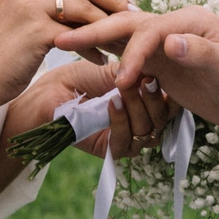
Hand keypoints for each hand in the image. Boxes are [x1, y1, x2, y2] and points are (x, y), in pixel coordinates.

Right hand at [0, 0, 131, 107]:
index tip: (122, 1)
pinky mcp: (36, 29)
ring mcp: (30, 3)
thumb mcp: (25, 13)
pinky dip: (93, 48)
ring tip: (120, 42)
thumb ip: (52, 0)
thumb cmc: (4, 51)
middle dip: (112, 1)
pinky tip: (101, 59)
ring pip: (84, 9)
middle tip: (133, 16)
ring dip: (106, 27)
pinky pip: (78, 35)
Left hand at [5, 60, 175, 158]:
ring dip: (137, 107)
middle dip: (154, 98)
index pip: (170, 104)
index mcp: (146, 104)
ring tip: (125, 88)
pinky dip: (120, 121)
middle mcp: (140, 123)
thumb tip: (162, 68)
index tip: (162, 71)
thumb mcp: (113, 70)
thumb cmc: (79, 79)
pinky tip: (112, 102)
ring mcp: (127, 138)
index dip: (170, 91)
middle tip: (146, 79)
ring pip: (148, 130)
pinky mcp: (110, 150)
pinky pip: (125, 141)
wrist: (48, 94)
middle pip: (163, 119)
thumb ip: (137, 72)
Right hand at [58, 6, 218, 144]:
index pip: (150, 30)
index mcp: (189, 19)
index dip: (133, 53)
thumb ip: (200, 52)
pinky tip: (87, 63)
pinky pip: (129, 57)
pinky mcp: (162, 63)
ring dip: (96, 43)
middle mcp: (173, 27)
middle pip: (128, 26)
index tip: (122, 79)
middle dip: (96, 32)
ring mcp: (165, 44)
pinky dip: (108, 59)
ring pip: (123, 39)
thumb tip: (171, 41)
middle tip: (63, 40)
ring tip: (63, 45)